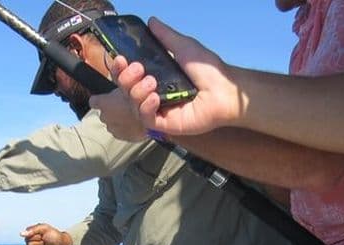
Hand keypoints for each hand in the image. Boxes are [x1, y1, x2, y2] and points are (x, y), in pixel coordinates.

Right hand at [20, 224, 72, 244]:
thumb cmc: (54, 235)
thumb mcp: (45, 229)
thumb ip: (33, 230)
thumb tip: (21, 234)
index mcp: (30, 232)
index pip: (27, 237)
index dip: (36, 237)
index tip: (42, 235)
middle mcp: (29, 241)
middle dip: (39, 244)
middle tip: (44, 242)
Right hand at [94, 17, 243, 136]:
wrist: (223, 90)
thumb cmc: (207, 69)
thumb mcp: (183, 47)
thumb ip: (165, 36)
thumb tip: (151, 21)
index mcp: (155, 77)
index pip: (128, 76)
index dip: (120, 69)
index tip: (120, 58)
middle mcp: (153, 94)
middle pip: (126, 91)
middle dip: (126, 79)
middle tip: (138, 68)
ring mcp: (159, 110)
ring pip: (132, 105)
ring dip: (137, 91)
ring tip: (152, 81)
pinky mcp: (165, 124)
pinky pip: (145, 119)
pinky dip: (146, 107)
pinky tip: (155, 98)